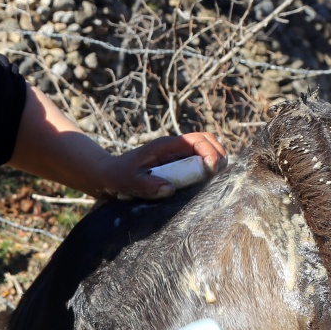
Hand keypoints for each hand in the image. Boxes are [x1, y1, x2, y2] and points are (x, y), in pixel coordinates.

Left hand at [97, 131, 226, 199]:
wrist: (110, 175)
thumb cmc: (117, 176)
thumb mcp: (128, 182)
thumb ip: (146, 186)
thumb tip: (169, 189)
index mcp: (165, 145)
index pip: (197, 140)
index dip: (210, 152)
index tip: (212, 170)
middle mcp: (175, 147)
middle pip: (208, 141)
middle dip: (219, 155)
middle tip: (220, 175)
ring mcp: (178, 155)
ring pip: (207, 150)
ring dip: (217, 162)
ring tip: (218, 180)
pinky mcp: (178, 165)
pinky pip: (200, 163)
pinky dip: (209, 170)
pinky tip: (209, 184)